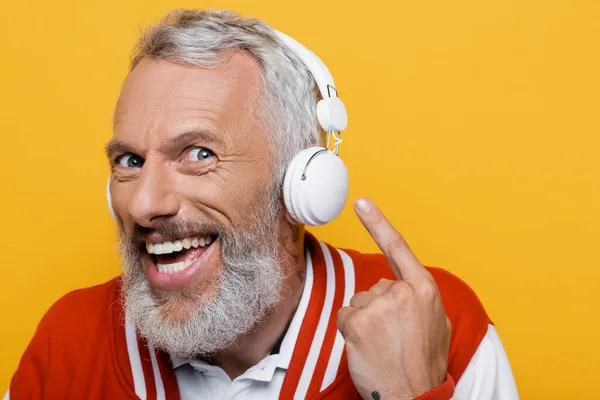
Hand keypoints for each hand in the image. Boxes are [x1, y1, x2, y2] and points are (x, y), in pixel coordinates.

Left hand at [337, 198, 451, 399]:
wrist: (414, 395)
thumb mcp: (438, 324)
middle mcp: (401, 292)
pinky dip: (351, 331)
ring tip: (383, 344)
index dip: (378, 223)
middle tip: (392, 336)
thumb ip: (421, 299)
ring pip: (358, 302)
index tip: (362, 203)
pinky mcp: (358, 322)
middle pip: (374, 287)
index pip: (398, 248)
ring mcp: (378, 306)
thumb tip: (408, 289)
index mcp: (424, 289)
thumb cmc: (424, 364)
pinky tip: (367, 347)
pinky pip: (345, 317)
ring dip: (365, 321)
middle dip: (378, 308)